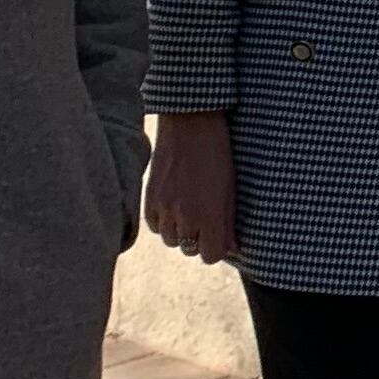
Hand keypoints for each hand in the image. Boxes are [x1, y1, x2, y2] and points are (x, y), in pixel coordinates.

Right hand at [145, 111, 237, 263]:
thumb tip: (229, 248)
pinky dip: (163, 220)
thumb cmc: (218, 152)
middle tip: (205, 218)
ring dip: (180, 230)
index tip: (220, 237)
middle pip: (190, 249)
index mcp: (210, 215)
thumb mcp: (230, 188)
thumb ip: (228, 222)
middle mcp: (185, 216)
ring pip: (171, 240)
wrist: (191, 123)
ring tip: (189, 209)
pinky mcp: (149, 198)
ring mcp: (164, 208)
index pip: (210, 256)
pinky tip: (173, 205)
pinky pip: (154, 225)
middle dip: (199, 238)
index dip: (216, 249)